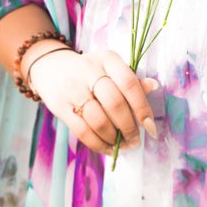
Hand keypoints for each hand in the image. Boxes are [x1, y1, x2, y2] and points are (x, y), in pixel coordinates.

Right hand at [27, 46, 158, 155]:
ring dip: (114, 138)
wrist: (52, 68)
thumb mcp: (110, 68)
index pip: (129, 83)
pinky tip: (108, 148)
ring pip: (98, 120)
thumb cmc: (91, 71)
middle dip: (129, 127)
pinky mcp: (60, 106)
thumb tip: (154, 86)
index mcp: (107, 58)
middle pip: (114, 103)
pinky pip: (82, 131)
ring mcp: (73, 88)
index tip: (150, 127)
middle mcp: (89, 70)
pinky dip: (98, 144)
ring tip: (122, 145)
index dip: (142, 107)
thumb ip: (130, 80)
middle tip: (136, 140)